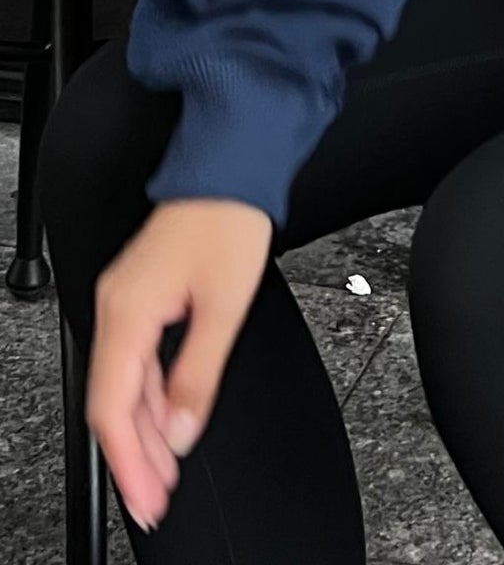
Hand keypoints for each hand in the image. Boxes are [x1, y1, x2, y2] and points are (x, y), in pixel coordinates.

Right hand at [88, 198, 272, 531]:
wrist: (231, 166)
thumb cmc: (228, 219)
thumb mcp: (224, 306)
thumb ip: (199, 373)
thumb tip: (183, 429)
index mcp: (128, 312)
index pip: (112, 407)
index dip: (128, 460)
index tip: (146, 496)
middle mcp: (116, 307)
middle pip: (113, 401)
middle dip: (135, 454)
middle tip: (157, 496)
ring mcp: (126, 300)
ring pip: (125, 382)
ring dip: (145, 428)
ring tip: (166, 469)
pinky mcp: (142, 294)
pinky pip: (136, 358)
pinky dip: (152, 394)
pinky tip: (169, 418)